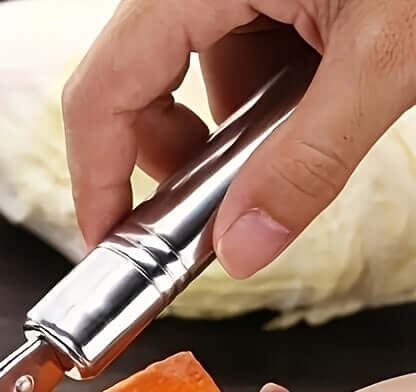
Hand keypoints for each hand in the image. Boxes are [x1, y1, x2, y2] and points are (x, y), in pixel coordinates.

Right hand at [62, 0, 415, 276]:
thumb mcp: (385, 56)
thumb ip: (308, 162)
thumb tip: (242, 248)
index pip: (101, 94)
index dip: (95, 179)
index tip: (109, 242)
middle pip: (129, 90)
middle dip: (165, 162)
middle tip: (204, 214)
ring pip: (184, 79)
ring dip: (219, 135)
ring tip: (280, 151)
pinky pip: (229, 55)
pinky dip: (256, 102)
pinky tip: (306, 106)